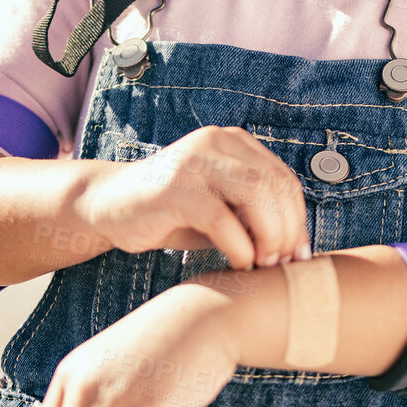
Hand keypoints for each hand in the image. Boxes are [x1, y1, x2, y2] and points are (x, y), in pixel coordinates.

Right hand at [78, 125, 309, 270]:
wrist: (108, 205)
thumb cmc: (169, 213)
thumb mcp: (220, 208)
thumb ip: (253, 215)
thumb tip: (296, 247)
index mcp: (232, 143)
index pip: (284, 179)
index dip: (298, 219)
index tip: (298, 254)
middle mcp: (215, 142)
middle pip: (275, 185)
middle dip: (287, 230)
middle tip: (282, 263)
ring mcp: (193, 161)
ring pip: (255, 194)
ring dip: (269, 236)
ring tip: (263, 262)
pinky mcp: (173, 187)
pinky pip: (221, 218)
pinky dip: (239, 246)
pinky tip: (239, 263)